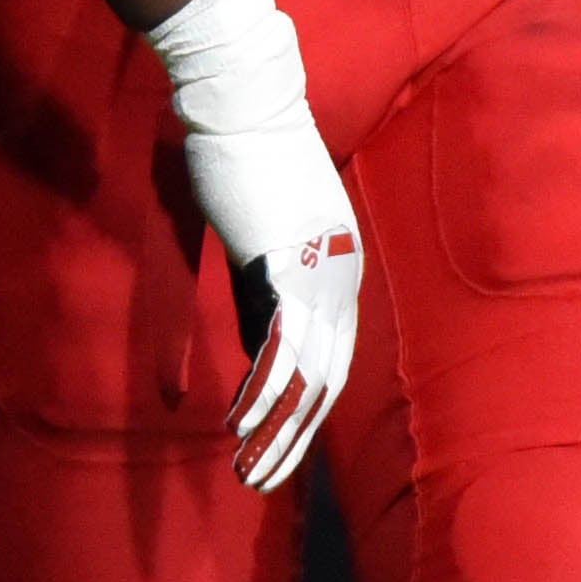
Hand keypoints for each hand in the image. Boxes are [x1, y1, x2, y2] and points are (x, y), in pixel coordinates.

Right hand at [182, 99, 363, 488]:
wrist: (244, 99)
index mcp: (342, 266)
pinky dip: (259, 392)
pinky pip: (276, 347)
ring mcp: (318, 272)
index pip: (336, 357)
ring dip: (276, 430)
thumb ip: (263, 291)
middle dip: (294, 438)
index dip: (310, 408)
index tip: (283, 445)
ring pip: (306, 374)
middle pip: (328, 379)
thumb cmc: (246, 155)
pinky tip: (238, 424)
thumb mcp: (260, 235)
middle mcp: (342, 275)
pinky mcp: (284, 264)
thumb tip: (259, 348)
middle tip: (264, 482)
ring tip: (250, 474)